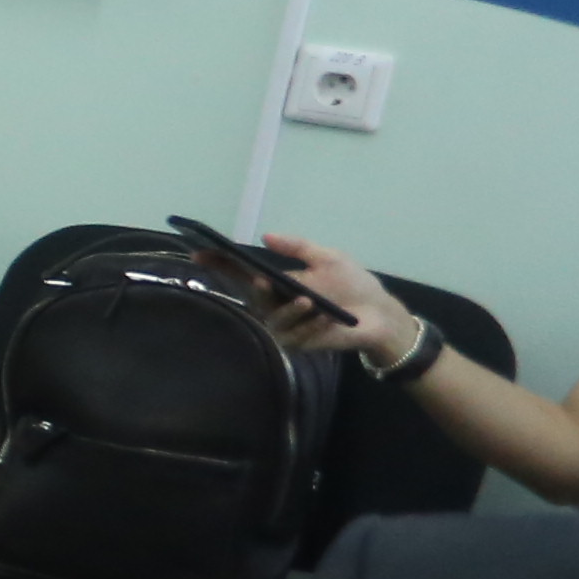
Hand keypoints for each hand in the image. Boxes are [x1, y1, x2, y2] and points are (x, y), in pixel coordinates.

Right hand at [235, 231, 414, 364]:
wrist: (378, 314)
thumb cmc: (353, 284)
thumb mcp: (328, 258)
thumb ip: (298, 247)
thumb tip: (266, 236)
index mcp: (278, 281)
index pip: (243, 271)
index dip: (221, 263)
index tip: (200, 252)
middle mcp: (275, 302)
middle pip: (253, 295)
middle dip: (258, 289)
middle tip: (263, 280)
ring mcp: (284, 324)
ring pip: (274, 317)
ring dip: (290, 310)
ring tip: (309, 301)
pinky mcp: (297, 343)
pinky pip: (295, 335)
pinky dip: (311, 325)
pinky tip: (327, 319)